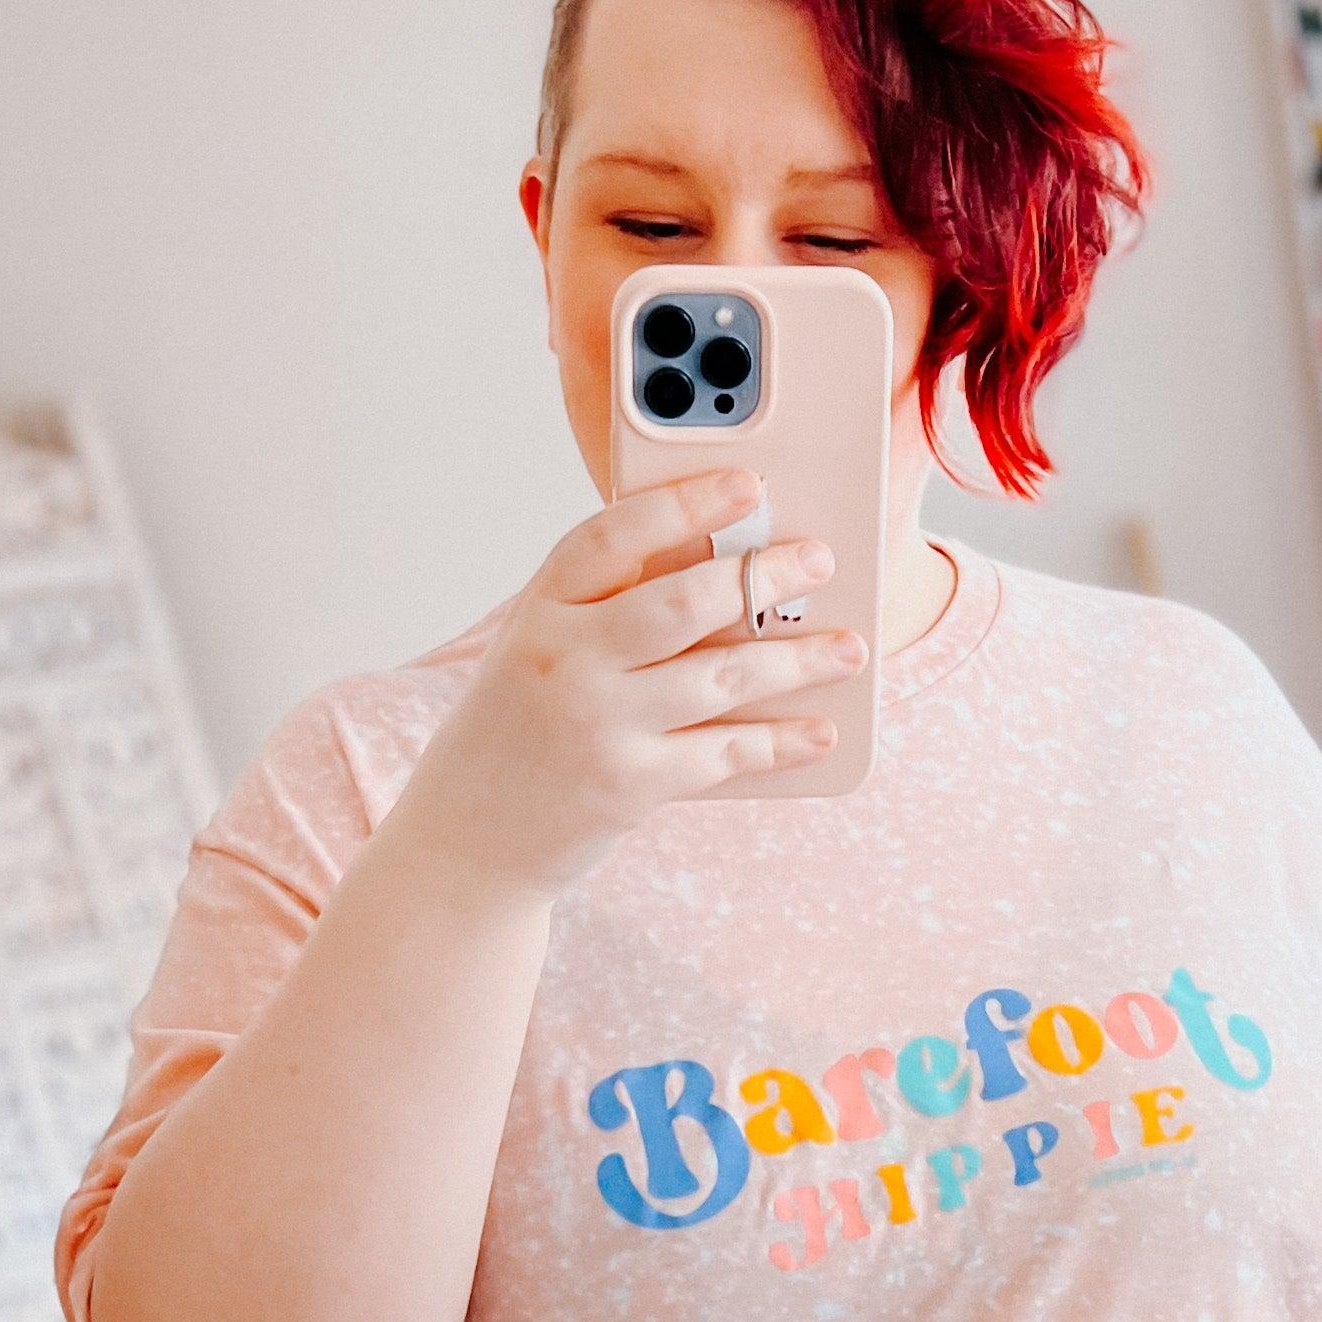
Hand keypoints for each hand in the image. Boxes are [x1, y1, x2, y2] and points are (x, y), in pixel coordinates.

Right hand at [399, 468, 862, 900]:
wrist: (470, 836)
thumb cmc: (521, 727)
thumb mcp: (540, 648)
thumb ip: (607, 608)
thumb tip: (722, 568)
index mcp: (540, 610)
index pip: (613, 535)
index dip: (685, 505)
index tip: (748, 485)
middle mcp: (565, 661)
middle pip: (682, 602)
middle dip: (762, 576)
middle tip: (818, 560)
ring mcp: (598, 726)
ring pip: (720, 677)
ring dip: (797, 661)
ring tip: (850, 648)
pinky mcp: (630, 787)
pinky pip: (724, 753)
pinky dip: (780, 742)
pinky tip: (820, 731)